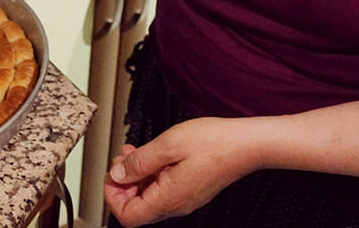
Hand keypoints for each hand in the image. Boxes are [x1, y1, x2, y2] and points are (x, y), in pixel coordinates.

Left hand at [104, 118, 258, 226]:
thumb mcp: (168, 145)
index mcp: (169, 199)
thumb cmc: (214, 143)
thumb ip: (140, 162)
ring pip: (148, 196)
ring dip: (136, 175)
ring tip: (134, 151)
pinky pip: (162, 188)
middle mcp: (176, 204)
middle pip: (136, 207)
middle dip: (123, 182)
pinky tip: (152, 154)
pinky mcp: (190, 188)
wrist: (246, 144)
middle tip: (122, 159)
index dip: (112, 196)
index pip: (128, 216)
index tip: (112, 174)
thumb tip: (118, 174)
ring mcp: (184, 198)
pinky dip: (151, 172)